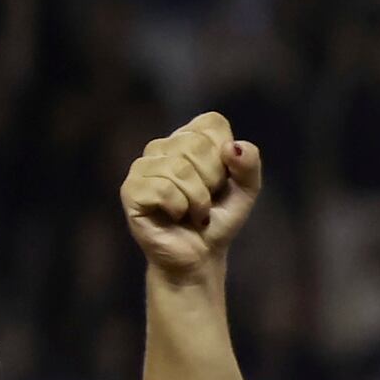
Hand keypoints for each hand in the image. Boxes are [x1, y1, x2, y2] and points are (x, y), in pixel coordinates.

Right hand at [121, 114, 264, 288]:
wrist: (200, 255)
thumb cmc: (219, 219)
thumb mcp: (246, 190)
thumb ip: (249, 164)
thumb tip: (233, 146)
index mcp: (187, 139)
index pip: (211, 124)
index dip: (225, 155)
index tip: (222, 178)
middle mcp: (161, 147)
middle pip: (196, 145)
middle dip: (213, 181)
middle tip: (207, 201)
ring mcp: (142, 167)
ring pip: (179, 169)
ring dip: (198, 200)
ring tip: (194, 213)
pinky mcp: (131, 190)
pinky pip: (163, 189)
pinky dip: (180, 208)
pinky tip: (175, 216)